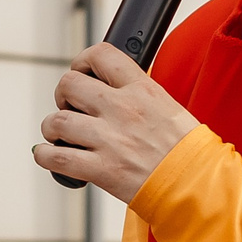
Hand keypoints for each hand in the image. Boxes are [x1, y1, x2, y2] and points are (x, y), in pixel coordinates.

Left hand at [32, 44, 199, 203]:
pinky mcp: (100, 170)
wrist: (197, 186)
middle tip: (70, 106)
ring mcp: (109, 140)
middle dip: (63, 95)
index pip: (101, 55)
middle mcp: (122, 110)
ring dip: (52, 127)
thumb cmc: (187, 152)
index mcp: (142, 90)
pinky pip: (56, 158)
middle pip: (69, 84)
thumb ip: (139, 95)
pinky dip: (45, 155)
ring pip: (57, 121)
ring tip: (60, 135)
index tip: (82, 72)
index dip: (83, 61)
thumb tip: (114, 88)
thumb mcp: (169, 108)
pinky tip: (49, 154)